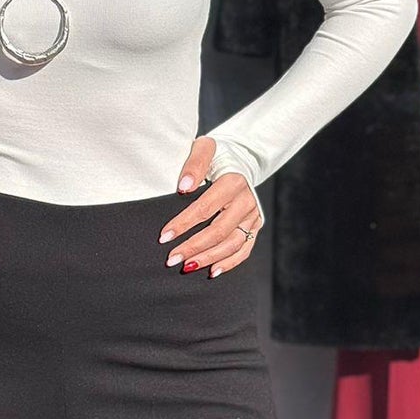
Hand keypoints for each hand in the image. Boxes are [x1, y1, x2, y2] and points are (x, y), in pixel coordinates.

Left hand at [159, 136, 262, 277]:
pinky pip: (245, 249)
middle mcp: (246, 201)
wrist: (241, 158)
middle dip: (193, 247)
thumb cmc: (217, 155)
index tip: (164, 237)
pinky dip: (230, 263)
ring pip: (232, 244)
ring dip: (209, 258)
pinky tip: (213, 271)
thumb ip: (194, 163)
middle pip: (219, 231)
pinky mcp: (256, 225)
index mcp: (233, 182)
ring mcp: (253, 215)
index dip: (183, 224)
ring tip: (187, 266)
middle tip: (171, 259)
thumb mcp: (204, 148)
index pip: (204, 208)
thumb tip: (184, 188)